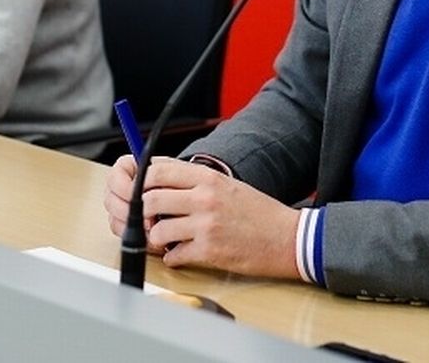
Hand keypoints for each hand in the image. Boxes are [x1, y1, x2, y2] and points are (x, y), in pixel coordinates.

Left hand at [110, 157, 299, 278]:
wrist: (286, 237)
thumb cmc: (257, 211)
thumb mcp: (225, 184)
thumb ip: (194, 180)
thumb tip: (158, 178)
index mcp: (207, 178)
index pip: (157, 171)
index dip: (142, 182)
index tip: (142, 191)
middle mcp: (204, 198)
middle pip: (149, 200)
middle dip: (144, 212)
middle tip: (150, 219)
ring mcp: (205, 226)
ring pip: (157, 231)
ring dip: (157, 238)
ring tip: (168, 239)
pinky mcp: (209, 252)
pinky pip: (173, 256)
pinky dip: (173, 257)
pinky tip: (182, 253)